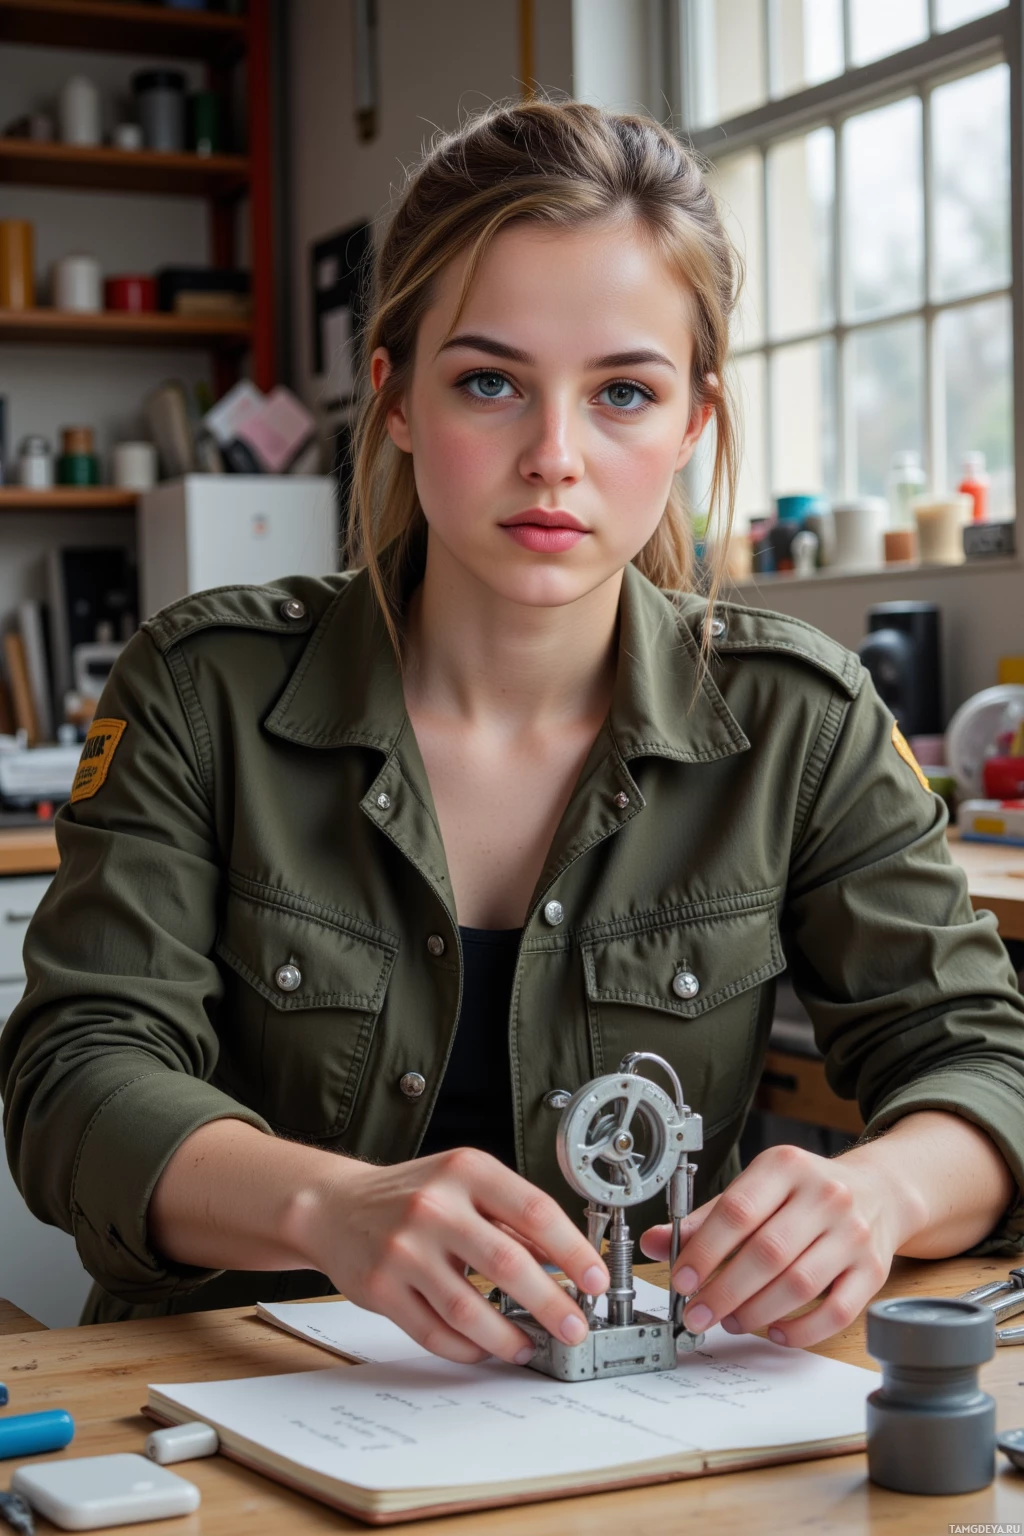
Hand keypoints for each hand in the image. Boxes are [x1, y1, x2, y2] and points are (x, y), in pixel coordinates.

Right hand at [300, 1147, 608, 1366]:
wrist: (334, 1207)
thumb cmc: (411, 1195)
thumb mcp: (465, 1185)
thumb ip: (511, 1217)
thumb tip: (567, 1262)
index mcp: (465, 1170)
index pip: (533, 1210)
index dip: (573, 1250)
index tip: (596, 1279)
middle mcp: (434, 1205)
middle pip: (507, 1263)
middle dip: (552, 1304)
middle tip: (576, 1328)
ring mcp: (404, 1249)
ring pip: (469, 1309)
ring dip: (509, 1336)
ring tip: (530, 1346)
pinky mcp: (381, 1288)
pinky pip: (434, 1332)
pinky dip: (467, 1347)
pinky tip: (485, 1347)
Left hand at [638, 1143, 904, 1347]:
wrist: (878, 1192)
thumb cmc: (804, 1193)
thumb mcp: (757, 1187)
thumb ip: (707, 1218)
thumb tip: (656, 1243)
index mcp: (786, 1166)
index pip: (738, 1210)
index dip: (704, 1250)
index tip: (682, 1280)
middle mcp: (825, 1195)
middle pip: (767, 1253)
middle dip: (724, 1291)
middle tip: (698, 1314)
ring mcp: (853, 1234)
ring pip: (799, 1285)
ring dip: (756, 1312)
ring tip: (731, 1320)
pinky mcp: (873, 1270)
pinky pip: (836, 1312)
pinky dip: (800, 1330)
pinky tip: (774, 1330)